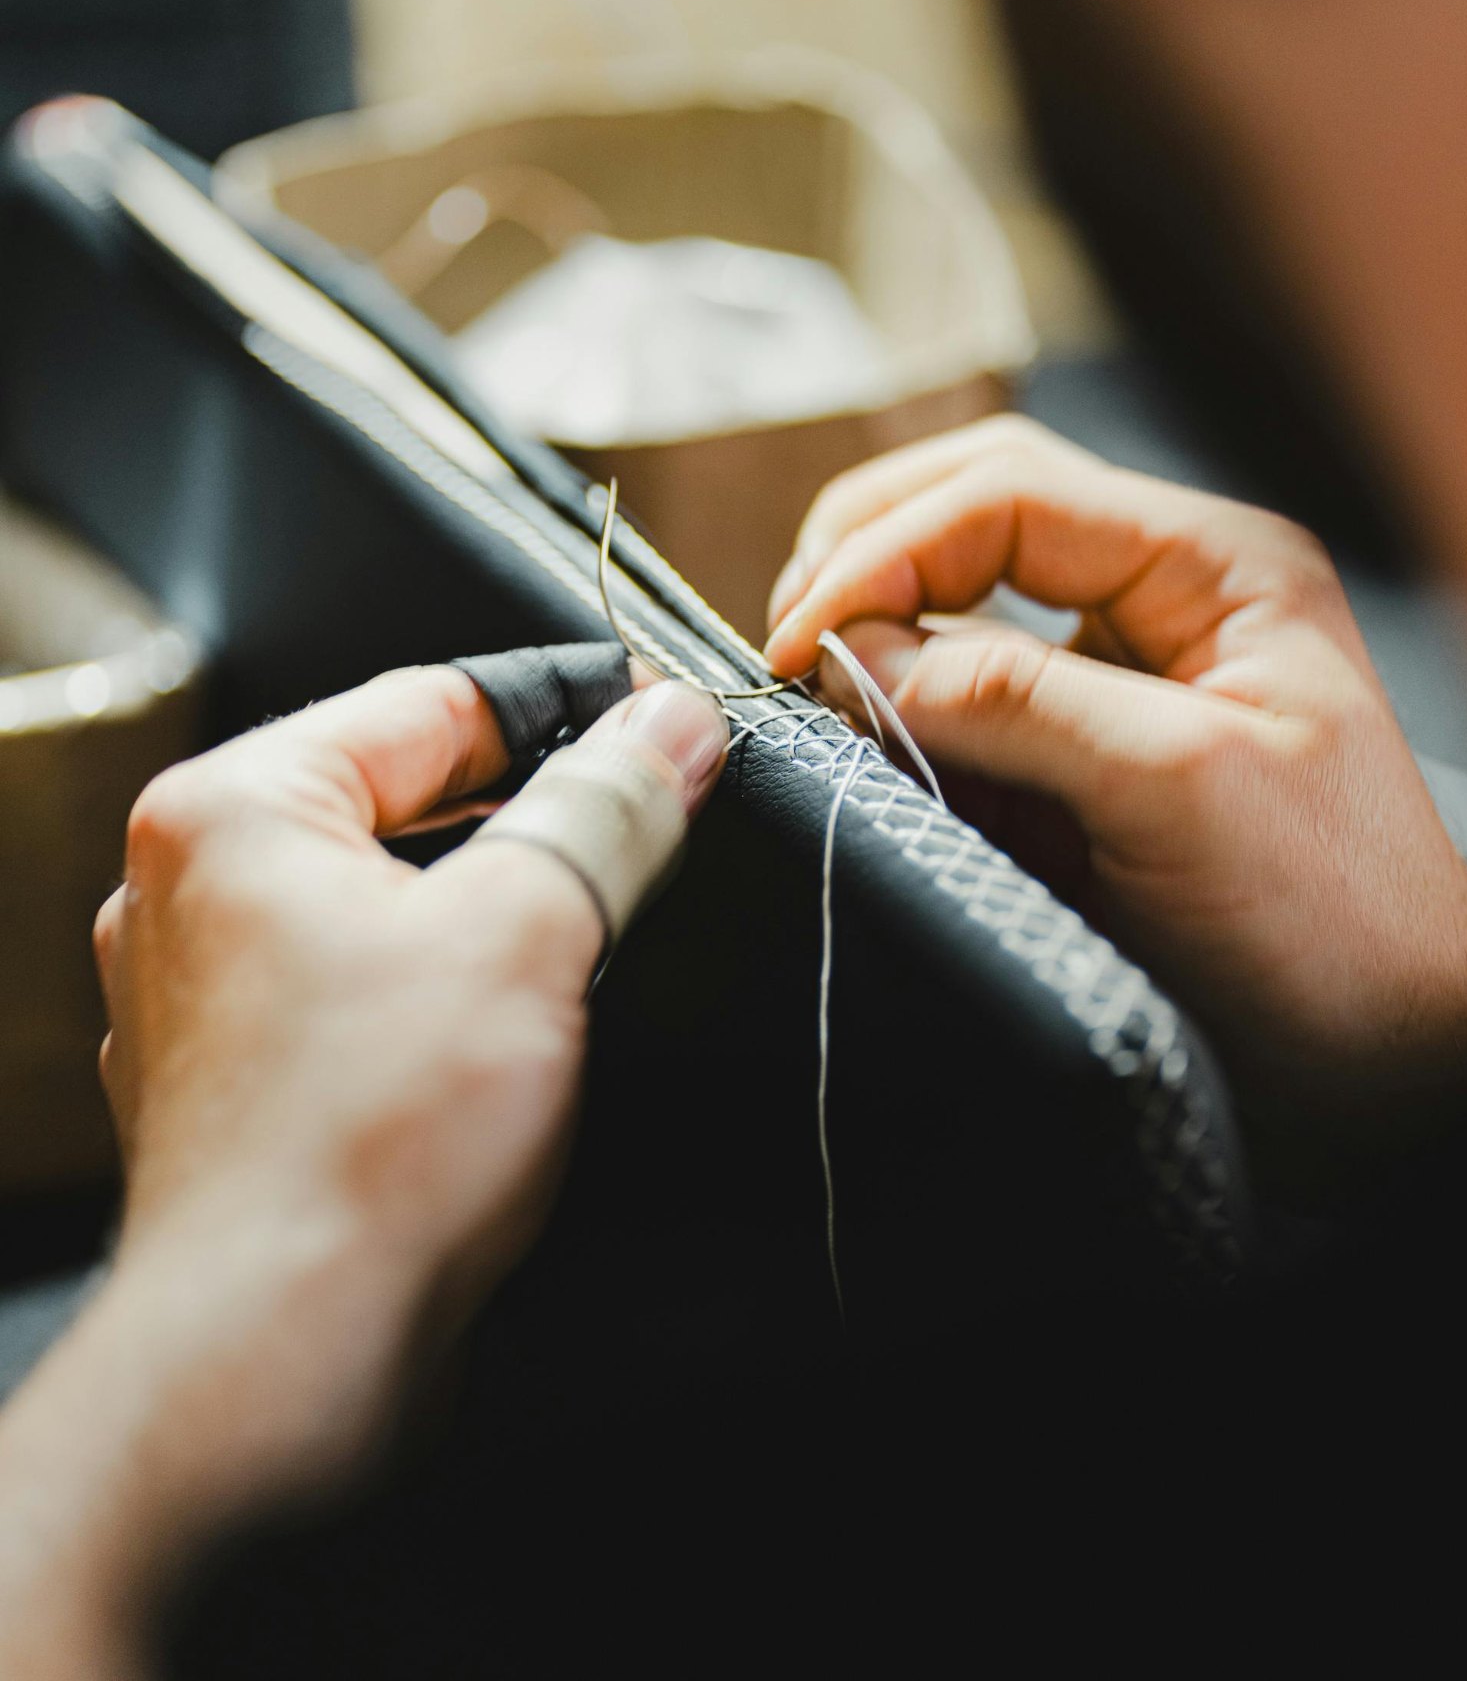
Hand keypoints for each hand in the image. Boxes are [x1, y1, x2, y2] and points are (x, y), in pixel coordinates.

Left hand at [0, 667, 726, 1675]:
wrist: (279, 1363)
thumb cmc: (364, 1146)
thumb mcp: (526, 932)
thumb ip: (605, 807)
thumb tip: (670, 725)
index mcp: (235, 812)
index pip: (432, 702)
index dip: (568, 705)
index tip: (664, 725)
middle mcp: (197, 893)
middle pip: (409, 801)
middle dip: (536, 821)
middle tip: (650, 835)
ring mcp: (210, 997)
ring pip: (392, 903)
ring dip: (494, 916)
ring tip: (588, 947)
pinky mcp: (246, 1086)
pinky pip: (367, 995)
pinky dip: (445, 995)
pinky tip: (511, 1041)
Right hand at [766, 416, 1466, 1181]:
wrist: (1387, 1071)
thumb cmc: (1339, 924)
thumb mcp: (1184, 786)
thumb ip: (1019, 699)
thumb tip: (860, 652)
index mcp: (1210, 566)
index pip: (1010, 492)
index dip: (887, 550)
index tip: (800, 641)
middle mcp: (1159, 600)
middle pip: (975, 510)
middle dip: (868, 557)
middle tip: (790, 642)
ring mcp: (1114, 679)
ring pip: (957, 603)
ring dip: (875, 635)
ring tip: (817, 701)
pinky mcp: (1074, 761)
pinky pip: (960, 705)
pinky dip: (896, 719)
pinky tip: (864, 755)